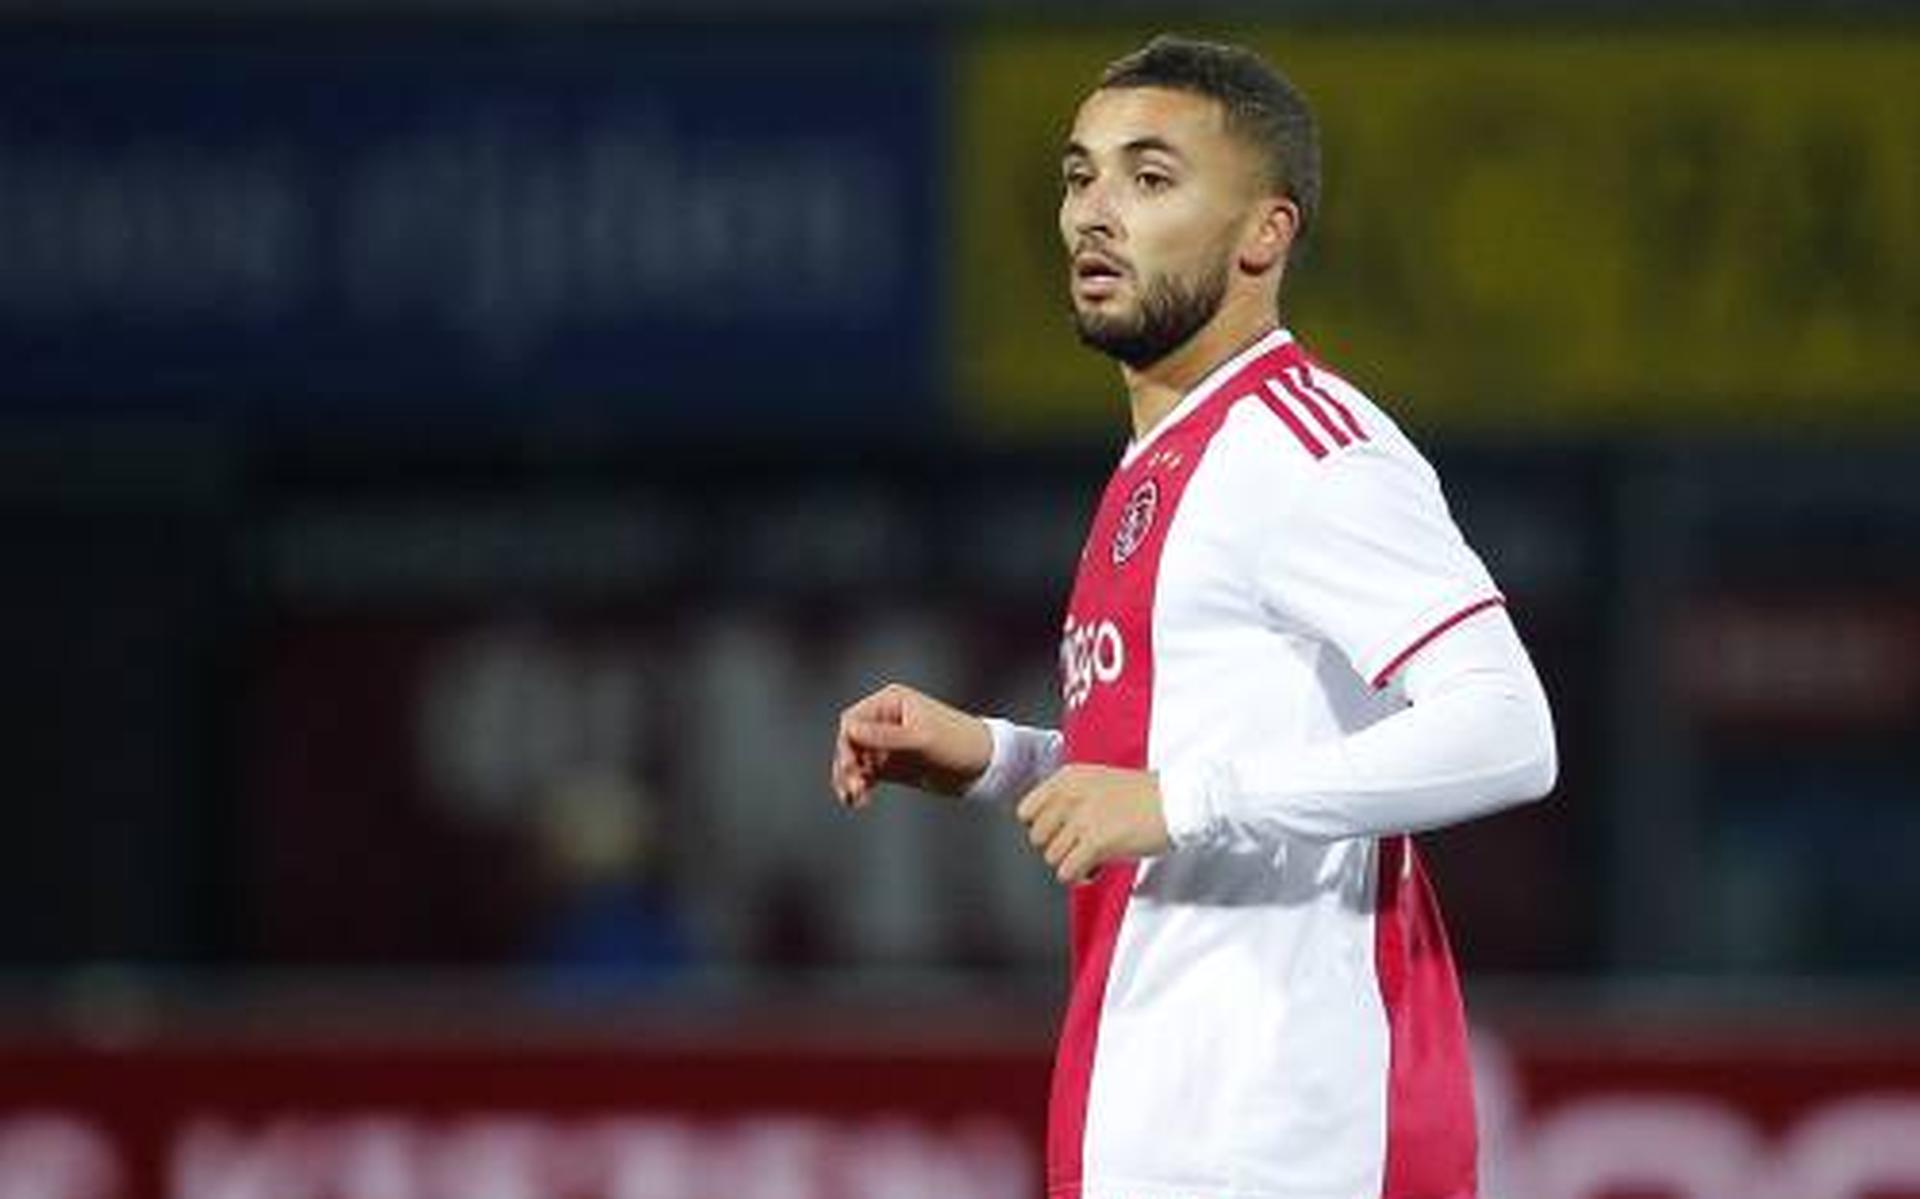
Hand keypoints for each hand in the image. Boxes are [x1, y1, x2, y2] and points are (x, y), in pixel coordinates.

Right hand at [831, 683, 993, 808]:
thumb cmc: (960, 743)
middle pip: (850, 742)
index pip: (853, 720)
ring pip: (856, 760)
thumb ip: (885, 736)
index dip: (846, 745)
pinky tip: (859, 801)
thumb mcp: (921, 740)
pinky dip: (861, 786)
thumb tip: (850, 730)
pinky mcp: (894, 763)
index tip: (850, 768)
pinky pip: (867, 774)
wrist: (985, 765)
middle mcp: (886, 719)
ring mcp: (888, 742)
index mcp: (892, 702)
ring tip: (854, 800)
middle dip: (847, 766)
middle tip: (851, 789)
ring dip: (850, 779)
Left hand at [1015, 764, 1169, 884]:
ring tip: (1093, 856)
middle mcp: (1070, 795)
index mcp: (1069, 777)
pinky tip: (1096, 868)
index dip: (1042, 827)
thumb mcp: (1099, 782)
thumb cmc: (1145, 795)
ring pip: (1051, 857)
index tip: (1060, 832)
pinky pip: (1067, 872)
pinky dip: (1080, 876)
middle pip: (1037, 838)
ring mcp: (1083, 818)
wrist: (1178, 802)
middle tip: (1080, 847)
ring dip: (1071, 862)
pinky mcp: (1096, 843)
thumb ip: (1070, 797)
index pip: (1026, 811)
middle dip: (1058, 846)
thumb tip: (1047, 827)